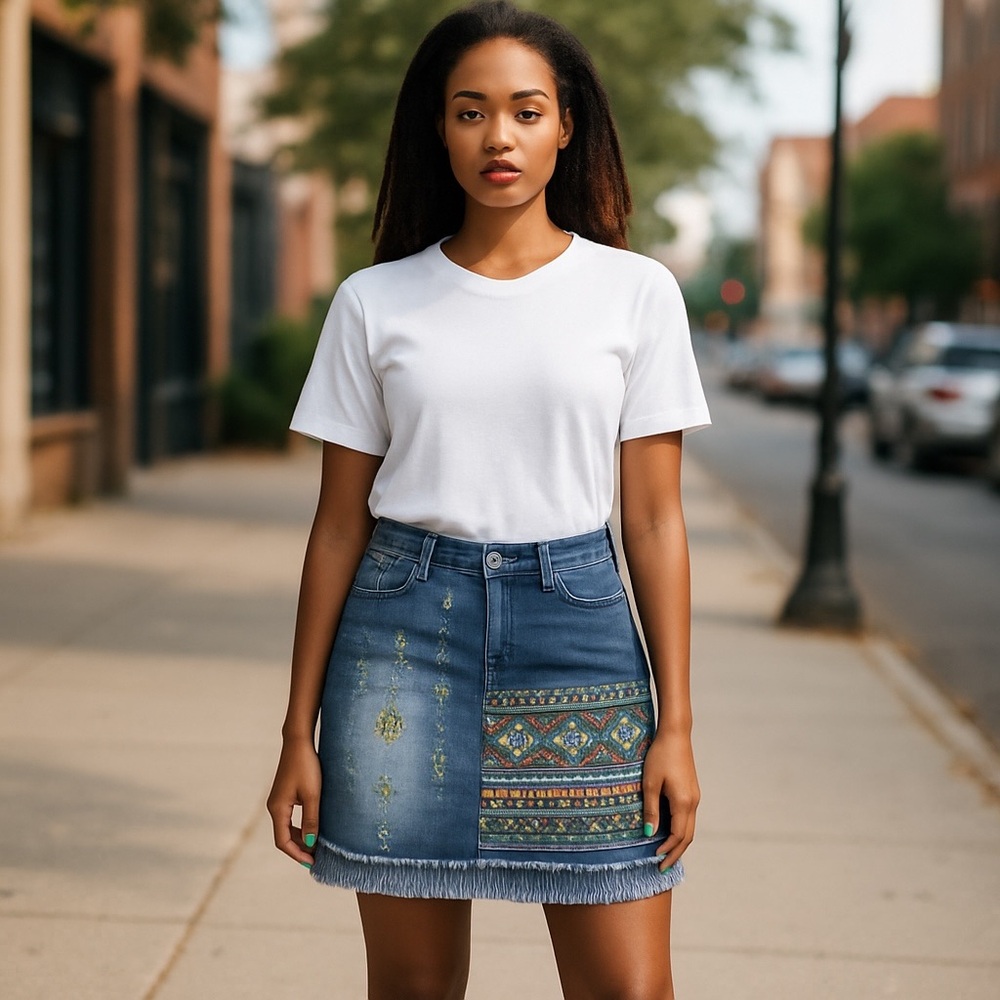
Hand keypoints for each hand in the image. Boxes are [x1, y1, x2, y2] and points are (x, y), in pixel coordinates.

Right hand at [266, 736, 321, 866]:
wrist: (299, 742)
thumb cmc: (306, 766)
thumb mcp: (312, 795)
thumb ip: (311, 820)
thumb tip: (311, 844)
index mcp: (278, 809)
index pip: (282, 841)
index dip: (297, 854)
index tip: (312, 862)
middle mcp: (274, 807)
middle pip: (283, 837)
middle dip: (299, 849)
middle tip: (317, 858)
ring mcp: (278, 801)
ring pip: (286, 828)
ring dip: (300, 838)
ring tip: (317, 847)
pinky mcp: (285, 795)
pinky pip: (290, 818)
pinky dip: (300, 827)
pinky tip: (313, 829)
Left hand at [642, 730, 699, 870]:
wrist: (675, 735)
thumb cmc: (659, 756)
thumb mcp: (650, 783)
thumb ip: (651, 809)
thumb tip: (649, 834)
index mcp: (683, 802)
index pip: (678, 836)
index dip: (667, 850)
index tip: (654, 859)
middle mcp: (693, 802)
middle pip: (687, 836)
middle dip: (675, 853)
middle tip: (662, 867)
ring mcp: (694, 797)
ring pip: (689, 828)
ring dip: (679, 843)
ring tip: (666, 855)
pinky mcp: (692, 791)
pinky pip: (688, 817)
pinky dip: (680, 830)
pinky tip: (669, 833)